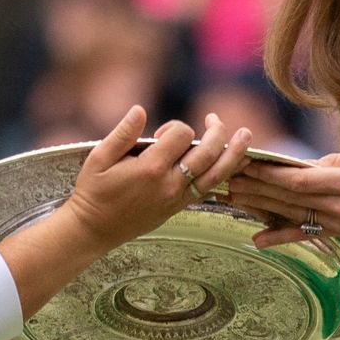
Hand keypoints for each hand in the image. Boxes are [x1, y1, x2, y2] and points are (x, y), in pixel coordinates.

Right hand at [62, 108, 253, 251]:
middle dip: (216, 131)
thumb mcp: (99, 158)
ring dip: (234, 154)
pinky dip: (224, 175)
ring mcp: (176, 198)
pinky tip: (234, 163)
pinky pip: (209, 190)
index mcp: (150, 168)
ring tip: (246, 136)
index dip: (174, 128)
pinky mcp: (178, 208)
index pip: (181, 135)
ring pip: (216, 174)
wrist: (94, 230)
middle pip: (207, 152)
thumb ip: (122, 133)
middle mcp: (169, 184)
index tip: (159, 135)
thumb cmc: (93, 191)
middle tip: (216, 119)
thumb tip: (140, 109)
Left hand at [228, 151, 339, 249]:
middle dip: (254, 185)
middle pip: (288, 195)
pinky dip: (279, 238)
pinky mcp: (338, 234)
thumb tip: (308, 165)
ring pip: (290, 212)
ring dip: (259, 205)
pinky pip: (304, 235)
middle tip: (225, 176)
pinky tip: (257, 239)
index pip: (299, 178)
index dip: (269, 171)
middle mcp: (337, 205)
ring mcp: (336, 223)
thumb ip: (339, 161)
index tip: (246, 162)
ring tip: (231, 196)